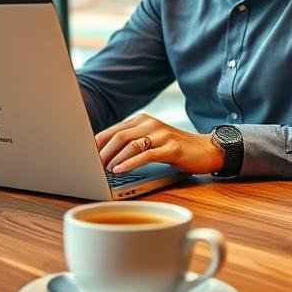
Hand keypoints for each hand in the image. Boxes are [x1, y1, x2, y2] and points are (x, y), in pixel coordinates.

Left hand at [95, 113, 222, 174]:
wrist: (206, 150)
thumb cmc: (175, 149)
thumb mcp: (151, 142)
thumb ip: (131, 144)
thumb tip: (103, 157)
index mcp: (141, 120)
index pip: (112, 131)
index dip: (96, 145)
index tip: (84, 159)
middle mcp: (150, 123)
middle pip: (118, 136)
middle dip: (101, 154)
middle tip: (91, 168)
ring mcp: (161, 134)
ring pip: (130, 145)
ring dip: (113, 159)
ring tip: (103, 171)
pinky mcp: (171, 147)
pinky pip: (146, 155)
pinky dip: (129, 163)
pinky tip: (120, 170)